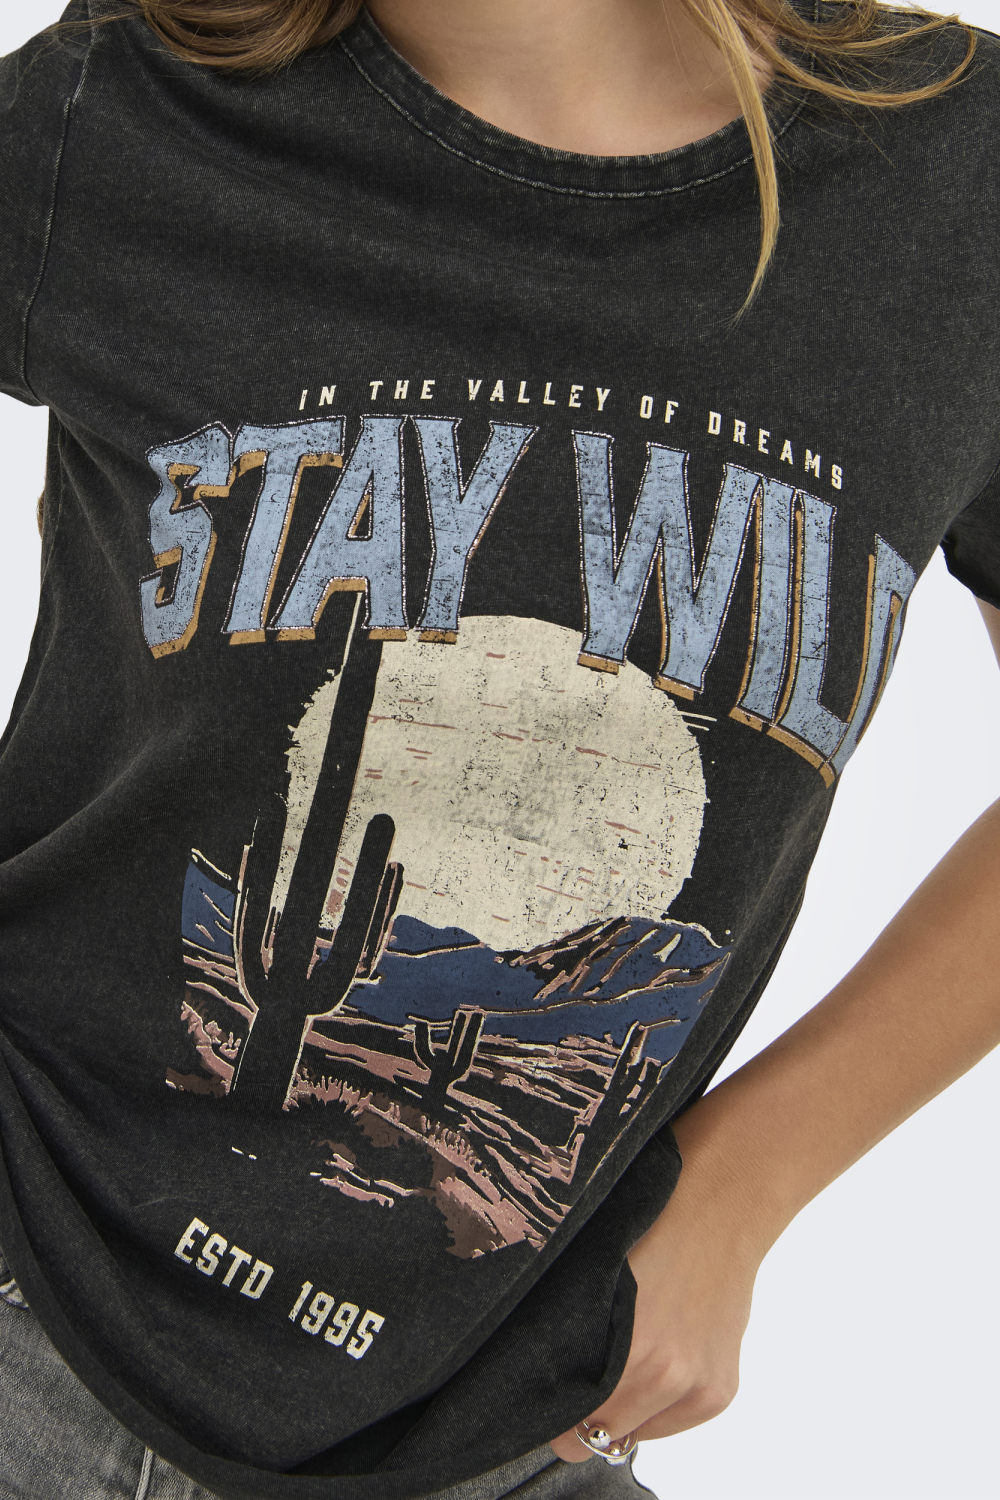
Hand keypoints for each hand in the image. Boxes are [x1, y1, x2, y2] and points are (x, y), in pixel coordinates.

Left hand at [549, 1114, 764, 1462]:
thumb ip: (570, 1336)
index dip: (553, 1413)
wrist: (722, 1201)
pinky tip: (656, 1353)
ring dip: (624, 1407)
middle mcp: (670, 1380)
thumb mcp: (592, 1276)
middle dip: (585, 1413)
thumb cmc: (648, 1222)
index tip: (545, 1390)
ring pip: (637, 1434)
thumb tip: (539, 1378)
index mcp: (632, 1353)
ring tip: (624, 1351)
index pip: (572, 1431)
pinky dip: (659, 1400)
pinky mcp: (721, 1390)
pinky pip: (673, 1421)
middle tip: (579, 1370)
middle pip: (601, 1439)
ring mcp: (700, 1388)